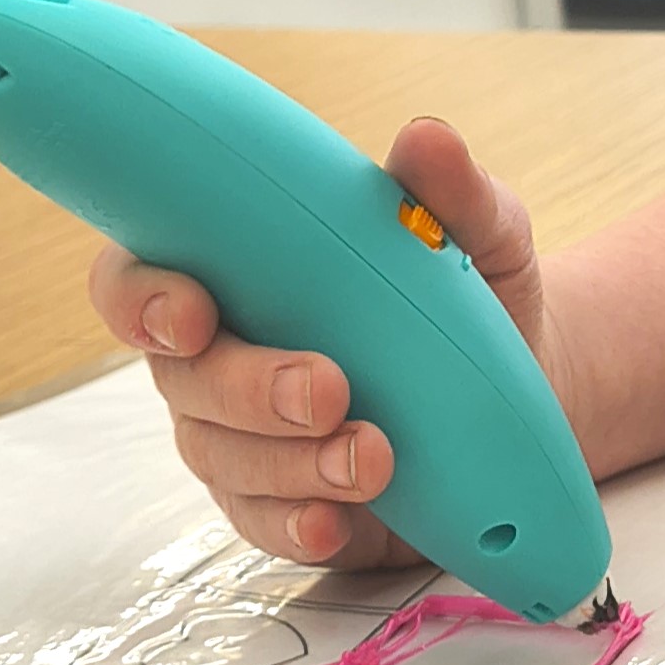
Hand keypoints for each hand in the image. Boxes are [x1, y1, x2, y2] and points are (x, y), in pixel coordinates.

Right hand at [88, 117, 572, 574]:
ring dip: (291, 463)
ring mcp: (246, 440)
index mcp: (233, 273)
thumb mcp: (476, 232)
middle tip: (326, 389)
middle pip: (185, 380)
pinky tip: (335, 519)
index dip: (141, 299)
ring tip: (374, 457)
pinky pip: (265, 524)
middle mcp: (219, 357)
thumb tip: (425, 139)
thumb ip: (449, 188)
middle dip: (247, 388)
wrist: (526, 390)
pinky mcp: (287, 505)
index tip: (192, 311)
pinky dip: (296, 524)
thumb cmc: (471, 293)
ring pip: (224, 459)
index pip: (138, 280)